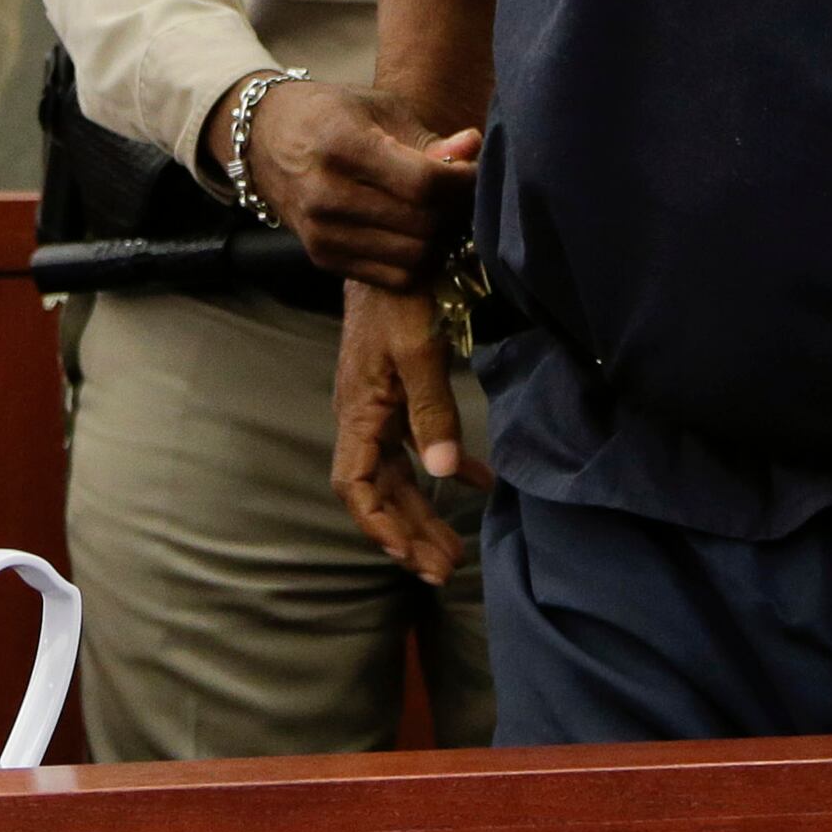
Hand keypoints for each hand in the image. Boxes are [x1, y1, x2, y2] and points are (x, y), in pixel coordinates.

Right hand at [208, 77, 482, 288]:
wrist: (263, 140)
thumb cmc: (329, 115)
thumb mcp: (377, 108)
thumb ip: (427, 139)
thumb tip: (473, 150)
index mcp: (342, 145)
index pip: (424, 183)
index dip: (464, 183)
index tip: (476, 172)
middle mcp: (326, 194)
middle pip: (423, 225)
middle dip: (457, 211)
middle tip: (463, 194)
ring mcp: (322, 233)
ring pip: (414, 258)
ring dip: (441, 240)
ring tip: (442, 213)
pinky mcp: (323, 258)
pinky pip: (394, 278)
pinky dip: (418, 261)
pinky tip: (418, 234)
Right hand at [333, 282, 468, 581]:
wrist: (388, 260)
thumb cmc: (398, 300)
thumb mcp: (418, 354)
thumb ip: (433, 415)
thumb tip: (444, 477)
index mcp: (359, 413)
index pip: (355, 486)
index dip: (378, 524)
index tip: (406, 555)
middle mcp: (362, 419)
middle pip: (382, 492)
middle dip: (410, 534)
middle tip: (442, 571)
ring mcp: (378, 410)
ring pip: (400, 476)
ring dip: (425, 513)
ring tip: (454, 549)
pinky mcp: (396, 398)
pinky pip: (416, 448)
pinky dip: (445, 470)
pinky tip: (476, 484)